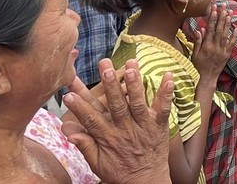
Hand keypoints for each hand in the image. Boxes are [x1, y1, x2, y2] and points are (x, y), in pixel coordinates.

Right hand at [61, 59, 172, 183]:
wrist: (145, 183)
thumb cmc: (119, 172)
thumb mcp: (97, 164)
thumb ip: (84, 145)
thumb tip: (67, 131)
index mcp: (108, 139)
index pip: (92, 119)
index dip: (80, 106)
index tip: (69, 92)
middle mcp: (126, 130)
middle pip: (116, 105)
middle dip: (110, 85)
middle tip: (104, 66)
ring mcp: (143, 128)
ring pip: (138, 103)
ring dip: (135, 84)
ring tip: (131, 65)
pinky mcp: (159, 127)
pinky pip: (163, 109)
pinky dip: (166, 93)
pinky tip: (169, 77)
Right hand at [191, 6, 236, 79]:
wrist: (206, 78)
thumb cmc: (198, 66)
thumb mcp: (195, 54)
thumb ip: (198, 41)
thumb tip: (200, 29)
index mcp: (206, 45)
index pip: (210, 28)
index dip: (212, 18)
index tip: (214, 8)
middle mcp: (215, 46)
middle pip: (219, 29)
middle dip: (221, 16)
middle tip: (223, 6)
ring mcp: (222, 50)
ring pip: (226, 34)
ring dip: (228, 22)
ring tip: (230, 12)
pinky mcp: (227, 54)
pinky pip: (232, 42)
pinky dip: (235, 34)